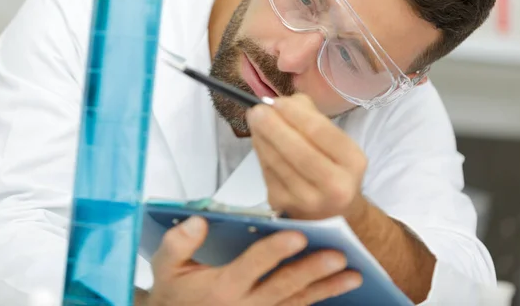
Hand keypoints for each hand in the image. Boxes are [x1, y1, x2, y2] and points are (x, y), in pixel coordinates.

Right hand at [145, 216, 362, 305]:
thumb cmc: (175, 294)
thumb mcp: (165, 268)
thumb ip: (178, 244)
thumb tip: (197, 221)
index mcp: (222, 287)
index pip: (252, 266)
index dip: (275, 250)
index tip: (297, 235)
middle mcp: (245, 305)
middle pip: (284, 286)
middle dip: (312, 270)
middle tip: (338, 256)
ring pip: (297, 302)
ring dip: (326, 289)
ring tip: (353, 276)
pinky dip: (317, 300)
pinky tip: (338, 289)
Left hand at [247, 94, 367, 219]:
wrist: (333, 212)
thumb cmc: (333, 168)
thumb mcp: (336, 143)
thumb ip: (311, 117)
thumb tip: (281, 104)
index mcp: (352, 162)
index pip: (320, 132)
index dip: (295, 114)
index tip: (277, 101)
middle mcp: (335, 185)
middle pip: (297, 150)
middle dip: (273, 126)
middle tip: (257, 110)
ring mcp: (308, 199)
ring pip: (277, 162)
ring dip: (262, 137)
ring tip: (255, 120)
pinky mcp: (284, 205)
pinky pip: (268, 173)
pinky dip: (260, 152)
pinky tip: (259, 139)